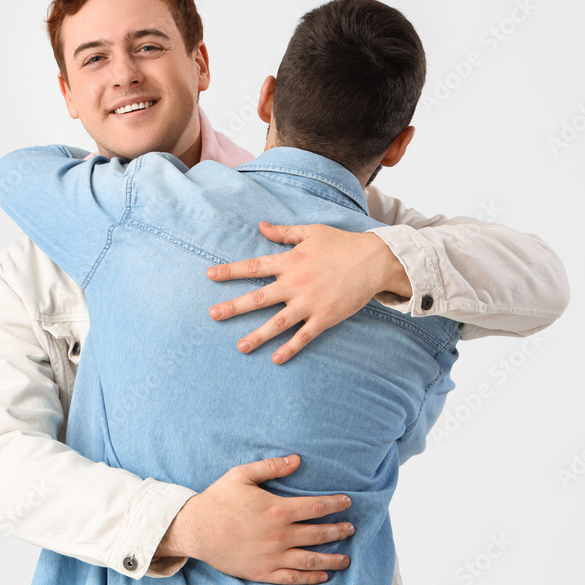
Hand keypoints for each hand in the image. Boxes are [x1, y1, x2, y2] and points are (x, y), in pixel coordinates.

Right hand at [155, 454, 353, 584]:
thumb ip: (271, 467)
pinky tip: (323, 575)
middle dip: (339, 531)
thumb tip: (297, 460)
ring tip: (346, 558)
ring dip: (332, 558)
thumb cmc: (219, 499)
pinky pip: (293, 578)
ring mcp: (272, 556)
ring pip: (311, 559)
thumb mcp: (242, 475)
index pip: (316, 507)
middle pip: (318, 534)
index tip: (347, 502)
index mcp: (277, 510)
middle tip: (351, 528)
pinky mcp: (263, 572)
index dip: (335, 504)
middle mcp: (279, 535)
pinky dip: (311, 578)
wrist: (196, 529)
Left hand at [206, 222, 411, 363]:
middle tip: (213, 315)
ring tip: (240, 346)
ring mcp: (309, 302)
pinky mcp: (325, 317)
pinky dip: (290, 348)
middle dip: (233, 307)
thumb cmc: (342, 244)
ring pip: (277, 322)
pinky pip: (304, 336)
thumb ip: (284, 232)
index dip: (230, 271)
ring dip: (257, 336)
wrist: (374, 260)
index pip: (253, 267)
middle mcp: (295, 283)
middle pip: (258, 298)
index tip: (210, 275)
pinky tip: (276, 359)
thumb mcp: (311, 232)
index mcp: (290, 261)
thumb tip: (261, 226)